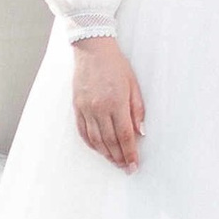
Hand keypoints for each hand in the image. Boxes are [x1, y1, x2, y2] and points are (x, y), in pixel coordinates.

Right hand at [72, 36, 145, 171]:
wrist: (92, 50)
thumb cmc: (116, 66)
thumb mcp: (134, 84)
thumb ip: (137, 110)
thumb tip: (141, 132)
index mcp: (116, 102)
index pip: (125, 135)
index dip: (130, 153)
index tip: (134, 164)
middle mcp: (99, 108)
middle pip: (110, 141)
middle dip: (119, 157)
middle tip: (126, 168)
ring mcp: (86, 109)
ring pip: (96, 139)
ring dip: (106, 154)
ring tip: (114, 162)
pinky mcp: (77, 107)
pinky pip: (83, 131)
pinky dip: (91, 144)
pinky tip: (98, 150)